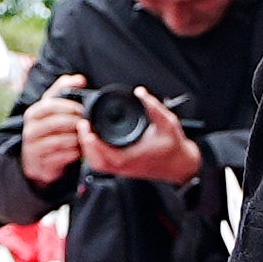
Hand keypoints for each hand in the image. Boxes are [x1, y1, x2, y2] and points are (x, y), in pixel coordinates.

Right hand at [12, 79, 93, 187]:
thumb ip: (65, 89)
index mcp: (33, 114)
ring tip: (85, 137)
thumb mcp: (53, 108)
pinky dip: (73, 154)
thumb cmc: (49, 129)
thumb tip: (80, 79)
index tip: (83, 108)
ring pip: (59, 141)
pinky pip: (60, 158)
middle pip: (55, 123)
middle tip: (88, 123)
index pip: (49, 105)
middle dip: (75, 122)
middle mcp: (30, 130)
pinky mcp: (40, 164)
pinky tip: (79, 150)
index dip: (68, 106)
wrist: (36, 159)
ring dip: (76, 139)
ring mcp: (33, 149)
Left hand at [85, 102, 205, 186]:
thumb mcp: (168, 122)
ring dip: (88, 150)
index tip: (86, 125)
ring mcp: (123, 170)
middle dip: (85, 145)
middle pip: (97, 162)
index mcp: (134, 157)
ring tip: (86, 131)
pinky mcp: (123, 169)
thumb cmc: (174, 145)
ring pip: (98, 165)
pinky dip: (94, 154)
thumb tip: (140, 92)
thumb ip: (154, 106)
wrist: (180, 163)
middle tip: (82, 125)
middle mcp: (126, 166)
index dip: (93, 142)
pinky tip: (94, 141)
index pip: (106, 154)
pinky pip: (103, 165)